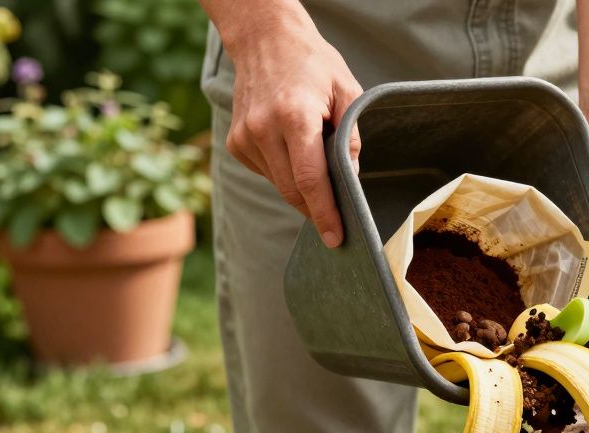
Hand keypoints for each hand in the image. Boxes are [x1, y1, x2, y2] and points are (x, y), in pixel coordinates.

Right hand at [222, 11, 359, 246]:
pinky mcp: (236, 142)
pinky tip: (292, 150)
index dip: (325, 213)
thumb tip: (351, 179)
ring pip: (280, 185)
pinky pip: (267, 173)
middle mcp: (263, 129)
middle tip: (336, 224)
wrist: (265, 39)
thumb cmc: (312, 64)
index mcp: (294, 117)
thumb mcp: (347, 90)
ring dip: (301, 189)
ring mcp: (245, 136)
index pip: (311, 180)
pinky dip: (285, 173)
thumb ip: (352, 136)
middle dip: (316, 210)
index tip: (335, 238)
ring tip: (317, 166)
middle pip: (294, 190)